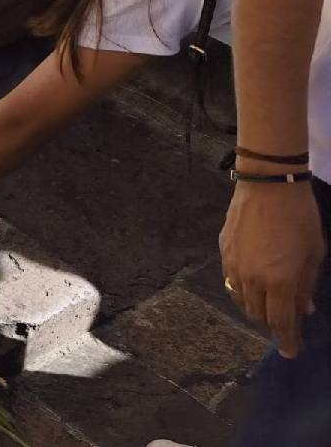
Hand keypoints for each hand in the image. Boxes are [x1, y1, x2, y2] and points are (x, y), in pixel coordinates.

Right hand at [221, 179, 324, 358]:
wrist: (268, 186)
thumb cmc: (300, 217)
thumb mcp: (315, 252)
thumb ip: (307, 284)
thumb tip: (303, 309)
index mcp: (280, 281)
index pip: (280, 322)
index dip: (287, 340)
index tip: (290, 353)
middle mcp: (252, 279)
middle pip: (257, 314)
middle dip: (271, 322)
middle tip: (283, 318)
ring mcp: (234, 266)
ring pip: (241, 299)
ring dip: (255, 306)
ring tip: (267, 300)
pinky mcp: (224, 252)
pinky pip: (231, 280)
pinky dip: (243, 287)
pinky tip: (252, 279)